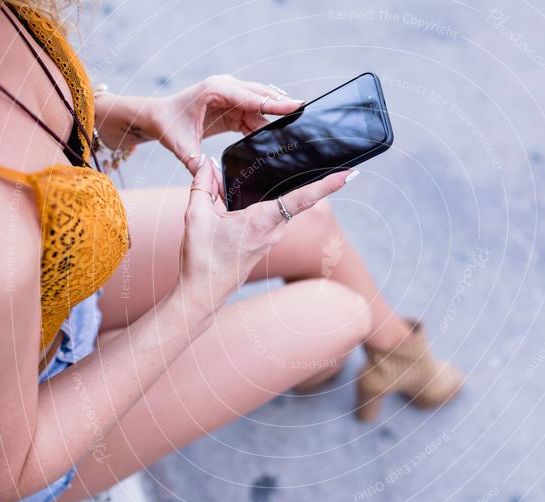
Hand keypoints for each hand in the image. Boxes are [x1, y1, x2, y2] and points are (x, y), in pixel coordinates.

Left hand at [150, 75, 304, 173]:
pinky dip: (266, 125)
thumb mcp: (180, 145)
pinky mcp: (233, 107)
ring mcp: (231, 96)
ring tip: (297, 128)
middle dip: (283, 105)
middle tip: (306, 113)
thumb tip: (212, 181)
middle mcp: (226, 88)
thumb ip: (196, 162)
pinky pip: (254, 115)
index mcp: (215, 91)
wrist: (157, 116)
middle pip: (262, 95)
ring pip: (261, 105)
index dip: (274, 103)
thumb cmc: (167, 125)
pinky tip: (279, 136)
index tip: (296, 106)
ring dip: (276, 117)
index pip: (251, 97)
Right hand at [171, 159, 355, 314]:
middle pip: (299, 200)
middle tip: (337, 166)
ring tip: (294, 173)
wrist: (202, 294)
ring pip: (284, 209)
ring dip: (288, 192)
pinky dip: (273, 205)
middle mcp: (273, 231)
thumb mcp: (196, 216)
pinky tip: (262, 198)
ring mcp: (271, 239)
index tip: (348, 175)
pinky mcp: (265, 245)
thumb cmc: (201, 258)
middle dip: (316, 182)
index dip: (327, 185)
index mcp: (261, 221)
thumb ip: (202, 185)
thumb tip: (206, 163)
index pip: (302, 198)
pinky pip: (275, 218)